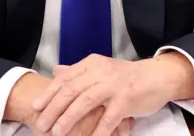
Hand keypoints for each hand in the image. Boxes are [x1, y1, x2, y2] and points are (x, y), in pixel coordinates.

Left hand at [31, 54, 178, 135]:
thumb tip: (56, 71)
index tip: (35, 106)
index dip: (49, 93)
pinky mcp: (127, 100)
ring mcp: (114, 86)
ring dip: (69, 118)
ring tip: (57, 133)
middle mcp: (101, 72)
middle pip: (72, 90)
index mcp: (92, 64)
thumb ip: (79, 72)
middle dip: (54, 108)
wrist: (157, 76)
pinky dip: (97, 131)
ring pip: (86, 102)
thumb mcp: (101, 69)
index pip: (65, 78)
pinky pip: (108, 118)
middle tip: (41, 124)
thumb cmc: (126, 76)